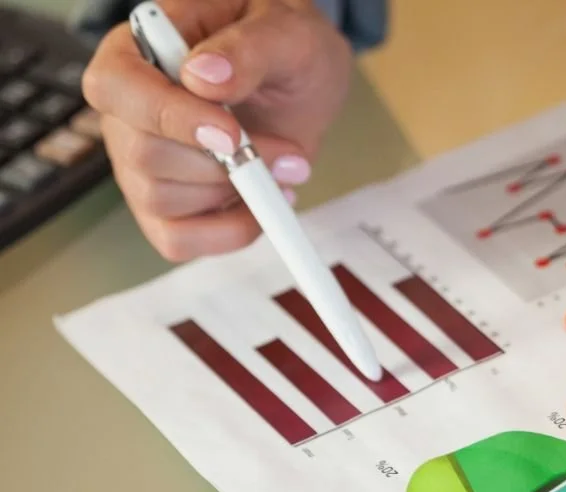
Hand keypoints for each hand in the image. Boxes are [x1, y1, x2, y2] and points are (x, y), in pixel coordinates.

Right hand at [82, 0, 352, 260]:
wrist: (304, 79)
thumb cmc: (282, 44)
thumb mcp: (282, 30)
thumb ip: (246, 48)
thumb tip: (205, 77)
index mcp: (138, 51)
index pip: (115, 88)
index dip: (168, 118)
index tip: (230, 135)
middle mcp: (129, 110)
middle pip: (143, 155)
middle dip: (224, 165)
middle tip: (286, 152)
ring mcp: (144, 161)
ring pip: (160, 200)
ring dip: (234, 194)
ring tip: (285, 167)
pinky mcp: (170, 205)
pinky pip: (177, 240)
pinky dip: (227, 233)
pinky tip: (264, 205)